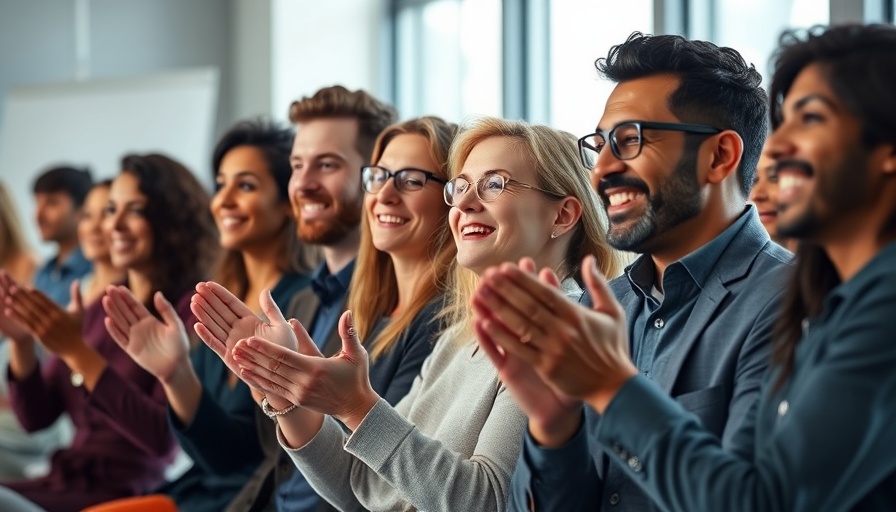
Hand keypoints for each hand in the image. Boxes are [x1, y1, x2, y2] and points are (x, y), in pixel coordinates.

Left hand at [2, 277, 85, 356]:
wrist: (74, 349)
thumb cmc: (77, 328)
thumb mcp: (79, 311)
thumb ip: (77, 295)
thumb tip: (76, 281)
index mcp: (60, 313)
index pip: (46, 301)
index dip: (37, 294)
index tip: (27, 287)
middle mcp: (51, 320)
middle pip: (34, 306)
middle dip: (23, 296)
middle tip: (12, 287)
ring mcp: (44, 328)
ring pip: (28, 314)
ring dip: (16, 305)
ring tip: (7, 297)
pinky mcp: (39, 335)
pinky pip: (26, 324)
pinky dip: (17, 317)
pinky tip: (8, 311)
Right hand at [103, 286, 190, 383]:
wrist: (177, 366)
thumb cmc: (179, 345)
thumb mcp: (175, 325)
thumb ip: (166, 310)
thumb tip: (157, 293)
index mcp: (150, 320)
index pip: (135, 306)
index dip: (127, 297)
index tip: (119, 287)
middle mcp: (140, 328)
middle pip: (125, 312)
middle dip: (117, 300)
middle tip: (108, 288)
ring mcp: (134, 338)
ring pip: (120, 322)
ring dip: (113, 312)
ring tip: (105, 300)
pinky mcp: (131, 349)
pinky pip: (120, 338)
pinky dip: (114, 330)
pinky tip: (108, 320)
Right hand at [191, 282, 298, 377]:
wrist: (284, 374)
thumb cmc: (286, 351)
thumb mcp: (281, 326)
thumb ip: (271, 309)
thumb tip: (265, 290)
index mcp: (250, 321)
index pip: (231, 304)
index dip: (219, 294)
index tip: (207, 283)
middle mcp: (238, 330)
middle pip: (220, 312)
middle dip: (208, 300)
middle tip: (196, 287)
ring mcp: (232, 342)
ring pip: (214, 325)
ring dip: (204, 314)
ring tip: (194, 301)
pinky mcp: (228, 356)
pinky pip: (215, 344)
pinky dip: (206, 335)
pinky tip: (197, 325)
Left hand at [232, 310, 379, 430]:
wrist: (355, 407)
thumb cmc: (356, 377)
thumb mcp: (356, 354)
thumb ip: (349, 333)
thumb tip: (348, 312)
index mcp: (316, 369)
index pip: (285, 357)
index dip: (266, 348)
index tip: (250, 339)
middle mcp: (303, 383)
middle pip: (273, 367)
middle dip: (253, 355)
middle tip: (236, 344)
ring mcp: (298, 393)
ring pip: (269, 378)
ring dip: (251, 366)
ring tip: (235, 356)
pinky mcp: (296, 399)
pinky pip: (272, 388)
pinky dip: (257, 380)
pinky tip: (245, 372)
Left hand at [473, 256, 637, 413]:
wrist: (614, 386)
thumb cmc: (613, 347)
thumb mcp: (613, 312)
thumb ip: (598, 284)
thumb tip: (589, 259)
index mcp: (576, 315)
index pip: (545, 292)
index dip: (523, 279)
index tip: (506, 268)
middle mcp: (563, 330)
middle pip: (528, 305)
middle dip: (505, 289)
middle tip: (487, 275)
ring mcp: (553, 349)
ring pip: (520, 325)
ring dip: (498, 308)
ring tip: (481, 294)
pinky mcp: (546, 367)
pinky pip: (519, 349)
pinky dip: (502, 337)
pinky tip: (486, 324)